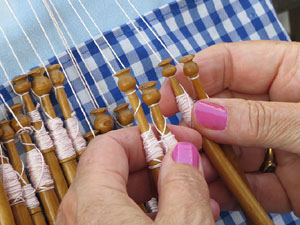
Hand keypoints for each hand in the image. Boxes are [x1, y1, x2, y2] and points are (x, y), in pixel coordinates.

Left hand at [56, 126, 218, 224]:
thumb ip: (183, 184)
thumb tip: (182, 153)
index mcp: (91, 203)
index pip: (111, 144)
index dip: (149, 136)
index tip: (181, 139)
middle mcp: (80, 216)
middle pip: (119, 169)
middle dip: (163, 162)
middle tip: (198, 165)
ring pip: (126, 197)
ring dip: (166, 189)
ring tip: (202, 193)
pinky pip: (127, 219)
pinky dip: (157, 213)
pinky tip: (188, 215)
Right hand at [160, 40, 299, 216]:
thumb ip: (260, 118)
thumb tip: (203, 113)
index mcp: (292, 72)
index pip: (228, 62)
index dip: (193, 76)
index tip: (167, 98)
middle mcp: (280, 105)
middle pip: (223, 106)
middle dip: (197, 125)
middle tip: (176, 140)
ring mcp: (279, 141)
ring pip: (230, 145)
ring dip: (210, 160)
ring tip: (194, 172)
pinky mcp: (285, 176)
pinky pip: (249, 178)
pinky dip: (232, 188)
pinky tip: (218, 194)